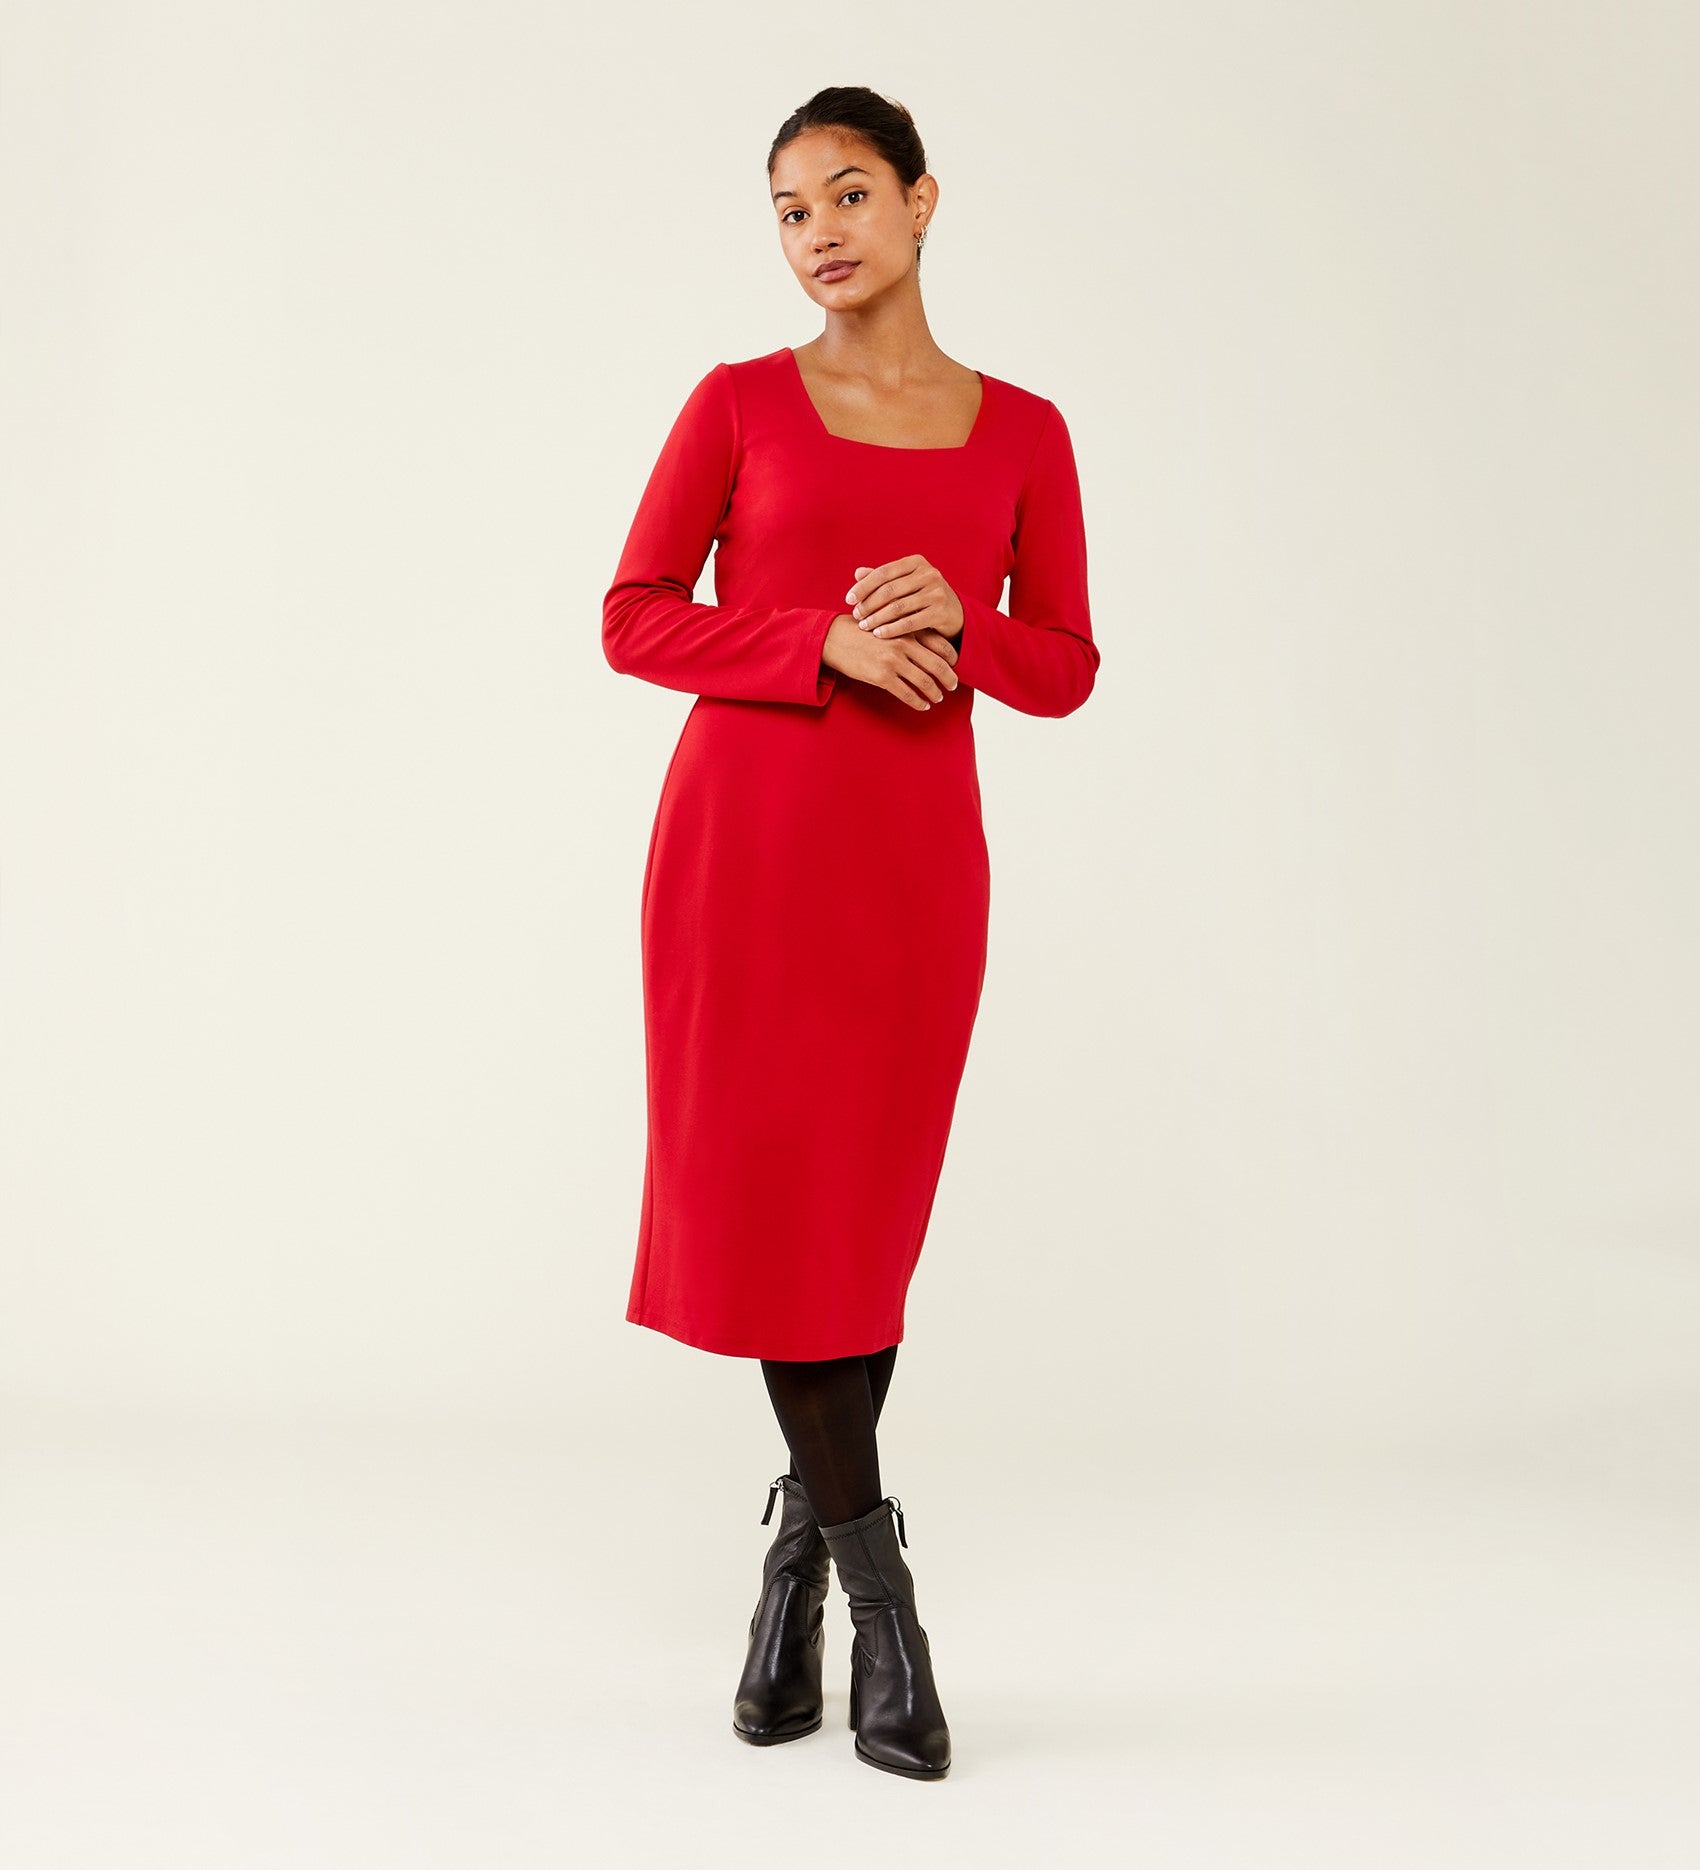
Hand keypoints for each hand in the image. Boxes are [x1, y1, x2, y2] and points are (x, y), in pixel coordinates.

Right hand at [822, 615, 958, 711]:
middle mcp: (904, 644)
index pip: (941, 645)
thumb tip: (931, 645)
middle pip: (938, 665)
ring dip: (935, 693)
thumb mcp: (888, 624)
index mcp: (908, 629)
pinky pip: (907, 694)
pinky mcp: (882, 677)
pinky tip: (923, 705)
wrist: (835, 639)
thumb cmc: (862, 631)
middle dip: (949, 679)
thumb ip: (909, 631)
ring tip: (938, 698)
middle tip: (953, 686)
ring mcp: (893, 662)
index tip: (955, 667)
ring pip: (924, 682)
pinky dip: (918, 702)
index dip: (953, 659)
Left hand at [846, 557, 964, 643]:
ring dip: (877, 618)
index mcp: (916, 562)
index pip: (883, 573)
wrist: (955, 613)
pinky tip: (878, 634)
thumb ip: (883, 578)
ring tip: (864, 626)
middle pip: (889, 590)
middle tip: (856, 615)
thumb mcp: (906, 583)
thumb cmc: (923, 596)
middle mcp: (929, 574)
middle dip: (869, 604)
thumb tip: (857, 573)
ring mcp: (936, 593)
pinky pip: (910, 623)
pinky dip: (891, 629)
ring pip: (898, 607)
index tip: (848, 599)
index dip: (863, 586)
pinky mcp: (941, 612)